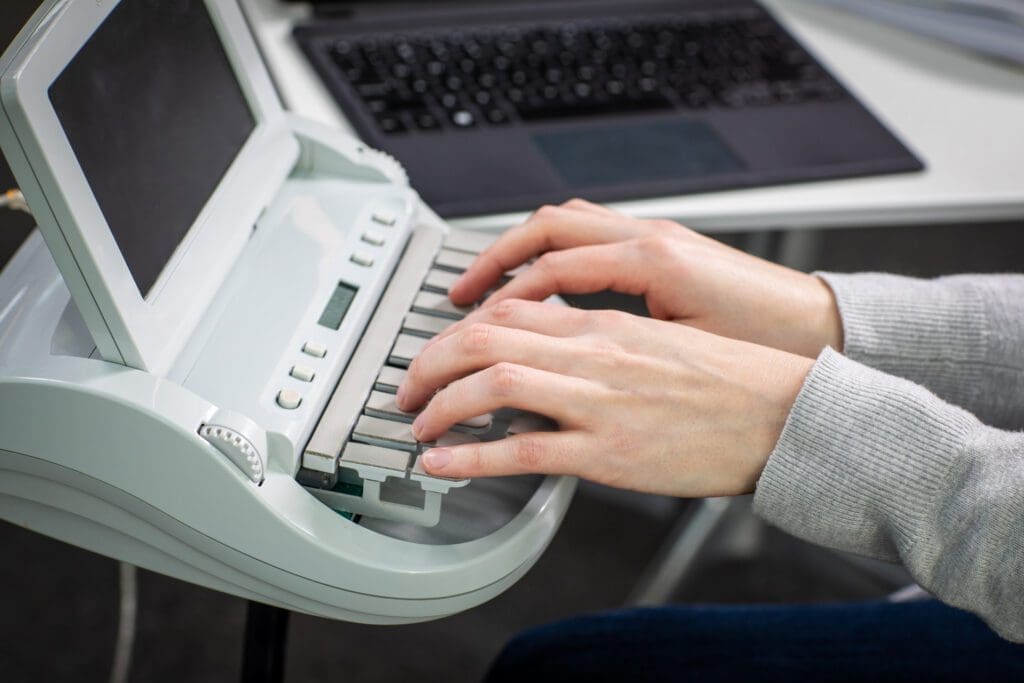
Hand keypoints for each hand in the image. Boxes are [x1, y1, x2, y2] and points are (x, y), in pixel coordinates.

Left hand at [396, 301, 813, 495]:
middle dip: (429, 362)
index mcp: (601, 324)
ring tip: (418, 425)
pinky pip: (522, 449)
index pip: (506, 311)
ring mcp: (596, 401)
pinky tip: (445, 463)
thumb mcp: (654, 342)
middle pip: (483, 338)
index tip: (436, 353)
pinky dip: (471, 455)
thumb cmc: (727, 380)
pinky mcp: (606, 451)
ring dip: (440, 404)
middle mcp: (591, 352)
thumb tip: (553, 351)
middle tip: (407, 389)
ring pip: (492, 384)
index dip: (455, 331)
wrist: (781, 413)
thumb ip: (599, 341)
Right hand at [448, 199, 842, 357]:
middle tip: (457, 299)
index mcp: (652, 263)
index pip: (552, 268)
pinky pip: (590, 231)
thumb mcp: (684, 371)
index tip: (468, 336)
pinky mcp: (660, 245)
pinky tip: (538, 278)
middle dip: (494, 261)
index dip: (501, 303)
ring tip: (485, 284)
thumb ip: (618, 367)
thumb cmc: (763, 353)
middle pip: (546, 230)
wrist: (816, 334)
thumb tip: (560, 393)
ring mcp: (653, 236)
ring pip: (565, 221)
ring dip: (518, 249)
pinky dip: (552, 250)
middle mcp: (647, 238)